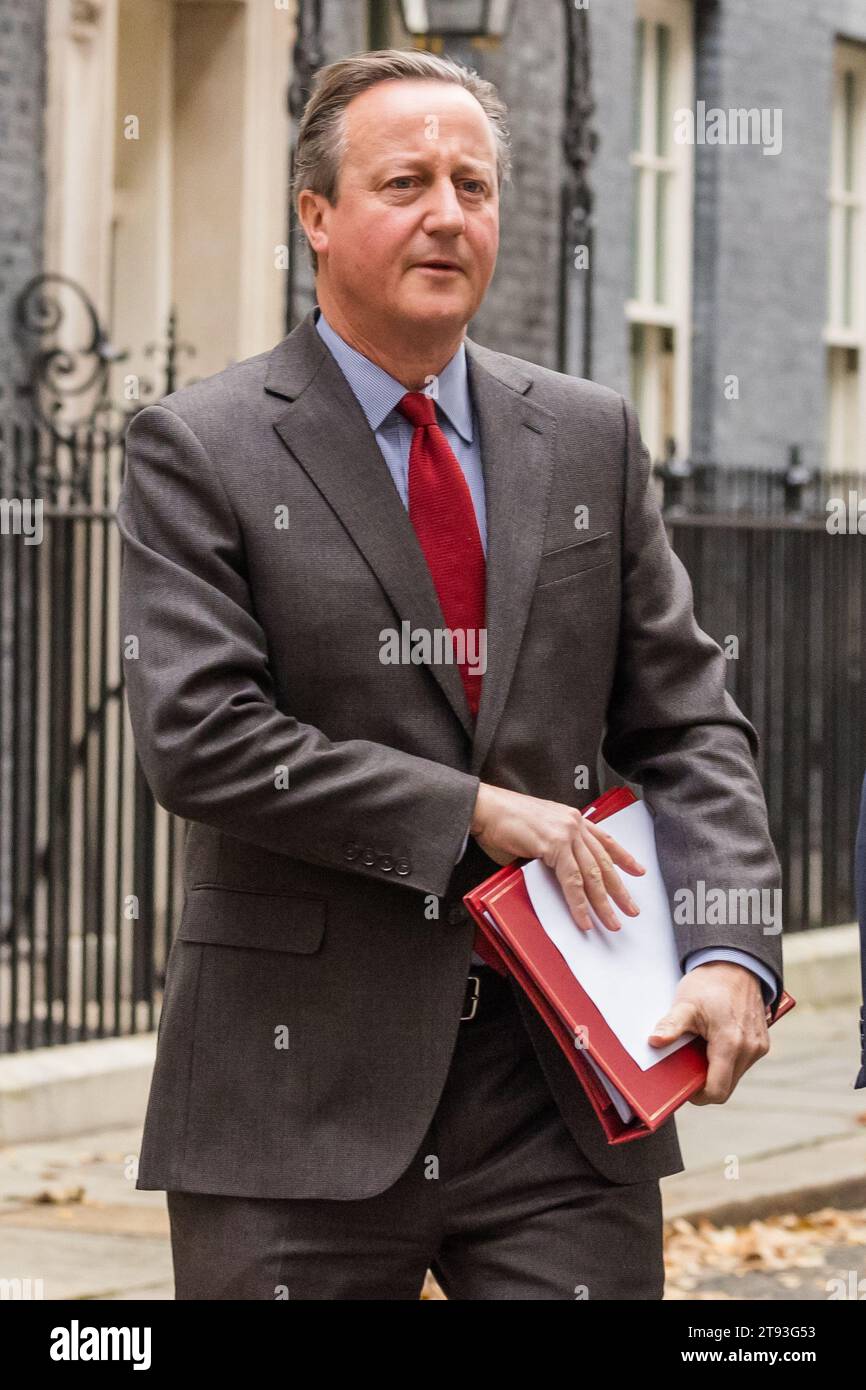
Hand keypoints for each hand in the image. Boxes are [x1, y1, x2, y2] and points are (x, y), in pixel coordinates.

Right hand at [470, 782, 644, 933]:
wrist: (485, 808)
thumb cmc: (503, 820)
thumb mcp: (537, 834)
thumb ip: (552, 853)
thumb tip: (558, 875)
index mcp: (572, 818)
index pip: (605, 841)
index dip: (623, 858)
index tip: (638, 871)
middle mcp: (574, 823)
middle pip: (603, 862)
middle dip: (619, 889)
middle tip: (630, 909)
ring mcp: (566, 833)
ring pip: (592, 874)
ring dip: (603, 902)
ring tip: (611, 921)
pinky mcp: (554, 845)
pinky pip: (572, 880)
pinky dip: (579, 902)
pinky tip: (584, 917)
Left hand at [648, 961, 769, 1103]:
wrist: (735, 964)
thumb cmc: (709, 983)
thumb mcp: (685, 1003)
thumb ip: (671, 1025)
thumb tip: (654, 1041)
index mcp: (731, 1044)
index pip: (717, 1091)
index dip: (698, 1094)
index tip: (684, 1085)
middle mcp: (750, 1049)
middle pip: (726, 1085)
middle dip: (705, 1080)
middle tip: (687, 1065)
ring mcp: (759, 1046)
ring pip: (734, 1075)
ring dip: (717, 1070)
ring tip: (699, 1049)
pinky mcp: (762, 1042)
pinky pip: (742, 1063)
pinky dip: (727, 1060)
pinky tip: (712, 1043)